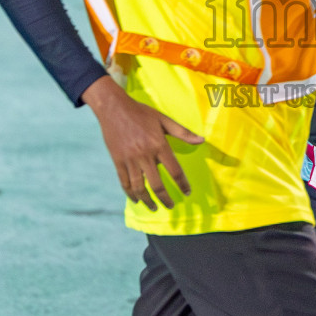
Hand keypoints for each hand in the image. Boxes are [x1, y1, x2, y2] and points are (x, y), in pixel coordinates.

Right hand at [82, 76, 203, 210]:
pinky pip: (125, 182)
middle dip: (165, 199)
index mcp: (159, 145)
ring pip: (139, 187)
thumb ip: (183, 132)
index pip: (174, 170)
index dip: (182, 184)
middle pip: (157, 184)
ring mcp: (130, 160)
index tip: (187, 193)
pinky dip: (130, 193)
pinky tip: (136, 199)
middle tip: (171, 206)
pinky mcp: (118, 161)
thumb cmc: (141, 113)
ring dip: (147, 201)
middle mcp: (145, 155)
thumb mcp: (164, 119)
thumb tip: (201, 140)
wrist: (114, 108)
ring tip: (153, 208)